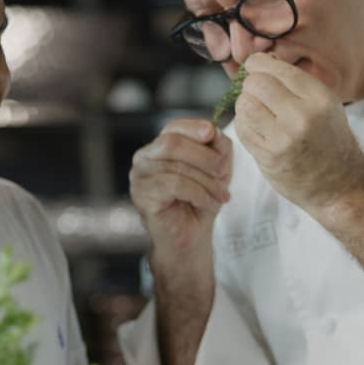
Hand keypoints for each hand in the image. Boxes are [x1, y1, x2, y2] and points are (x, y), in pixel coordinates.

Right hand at [128, 119, 233, 255]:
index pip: (173, 127)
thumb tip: (214, 132)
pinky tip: (208, 203)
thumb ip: (216, 148)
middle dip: (204, 156)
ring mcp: (139, 176)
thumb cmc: (200, 202)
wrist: (190, 238)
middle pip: (173, 143)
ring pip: (176, 166)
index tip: (212, 132)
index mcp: (159, 147)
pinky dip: (198, 193)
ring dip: (207, 181)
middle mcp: (144, 157)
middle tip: (224, 173)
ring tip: (221, 195)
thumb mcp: (215, 171)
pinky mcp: (141, 195)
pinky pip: (174, 185)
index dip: (193, 127)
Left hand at [234, 52, 363, 213]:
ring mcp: (283, 138)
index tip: (254, 67)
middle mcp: (301, 116)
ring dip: (245, 105)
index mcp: (319, 98)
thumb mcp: (325, 105)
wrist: (341, 185)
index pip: (275, 69)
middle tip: (256, 93)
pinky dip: (244, 125)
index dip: (258, 64)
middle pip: (255, 84)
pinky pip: (241, 129)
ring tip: (257, 112)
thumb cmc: (330, 141)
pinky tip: (257, 129)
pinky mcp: (268, 157)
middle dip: (250, 85)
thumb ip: (295, 83)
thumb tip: (260, 61)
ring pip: (244, 105)